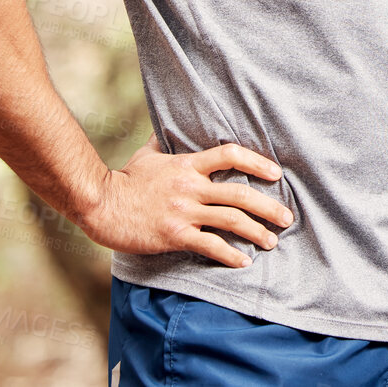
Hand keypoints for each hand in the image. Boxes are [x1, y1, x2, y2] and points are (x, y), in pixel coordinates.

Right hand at [77, 135, 293, 267]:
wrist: (100, 204)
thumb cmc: (123, 180)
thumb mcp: (146, 155)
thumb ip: (162, 141)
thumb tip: (165, 125)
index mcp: (188, 165)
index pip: (230, 156)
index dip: (257, 162)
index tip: (276, 173)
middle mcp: (190, 187)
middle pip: (239, 194)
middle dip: (268, 207)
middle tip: (287, 218)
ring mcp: (184, 212)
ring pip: (231, 220)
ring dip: (257, 232)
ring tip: (272, 242)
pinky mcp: (174, 235)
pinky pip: (210, 245)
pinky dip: (230, 255)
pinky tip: (243, 262)